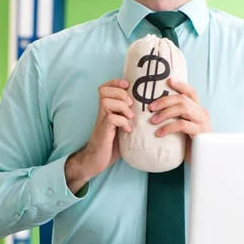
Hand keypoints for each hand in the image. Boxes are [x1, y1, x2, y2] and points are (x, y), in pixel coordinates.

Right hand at [65, 79, 132, 193]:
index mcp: (106, 109)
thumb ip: (128, 116)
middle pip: (104, 90)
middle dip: (120, 94)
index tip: (127, 86)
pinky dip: (123, 122)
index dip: (115, 82)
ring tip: (129, 117)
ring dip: (121, 106)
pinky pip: (111, 118)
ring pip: (106, 102)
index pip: (105, 87)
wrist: (97, 160)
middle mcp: (102, 112)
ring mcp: (101, 121)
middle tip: (130, 105)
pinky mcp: (103, 131)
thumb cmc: (111, 143)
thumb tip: (147, 107)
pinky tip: (127, 130)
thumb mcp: (121, 126)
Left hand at [148, 78, 210, 163]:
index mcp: (199, 109)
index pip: (191, 92)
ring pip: (183, 108)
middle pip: (183, 99)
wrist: (202, 161)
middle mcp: (202, 113)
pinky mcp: (200, 132)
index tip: (169, 80)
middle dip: (164, 101)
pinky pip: (182, 125)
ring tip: (152, 121)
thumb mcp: (184, 129)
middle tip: (150, 107)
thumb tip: (155, 111)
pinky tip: (159, 133)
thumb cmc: (190, 145)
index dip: (181, 85)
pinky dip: (168, 127)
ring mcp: (203, 122)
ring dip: (165, 113)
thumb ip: (177, 118)